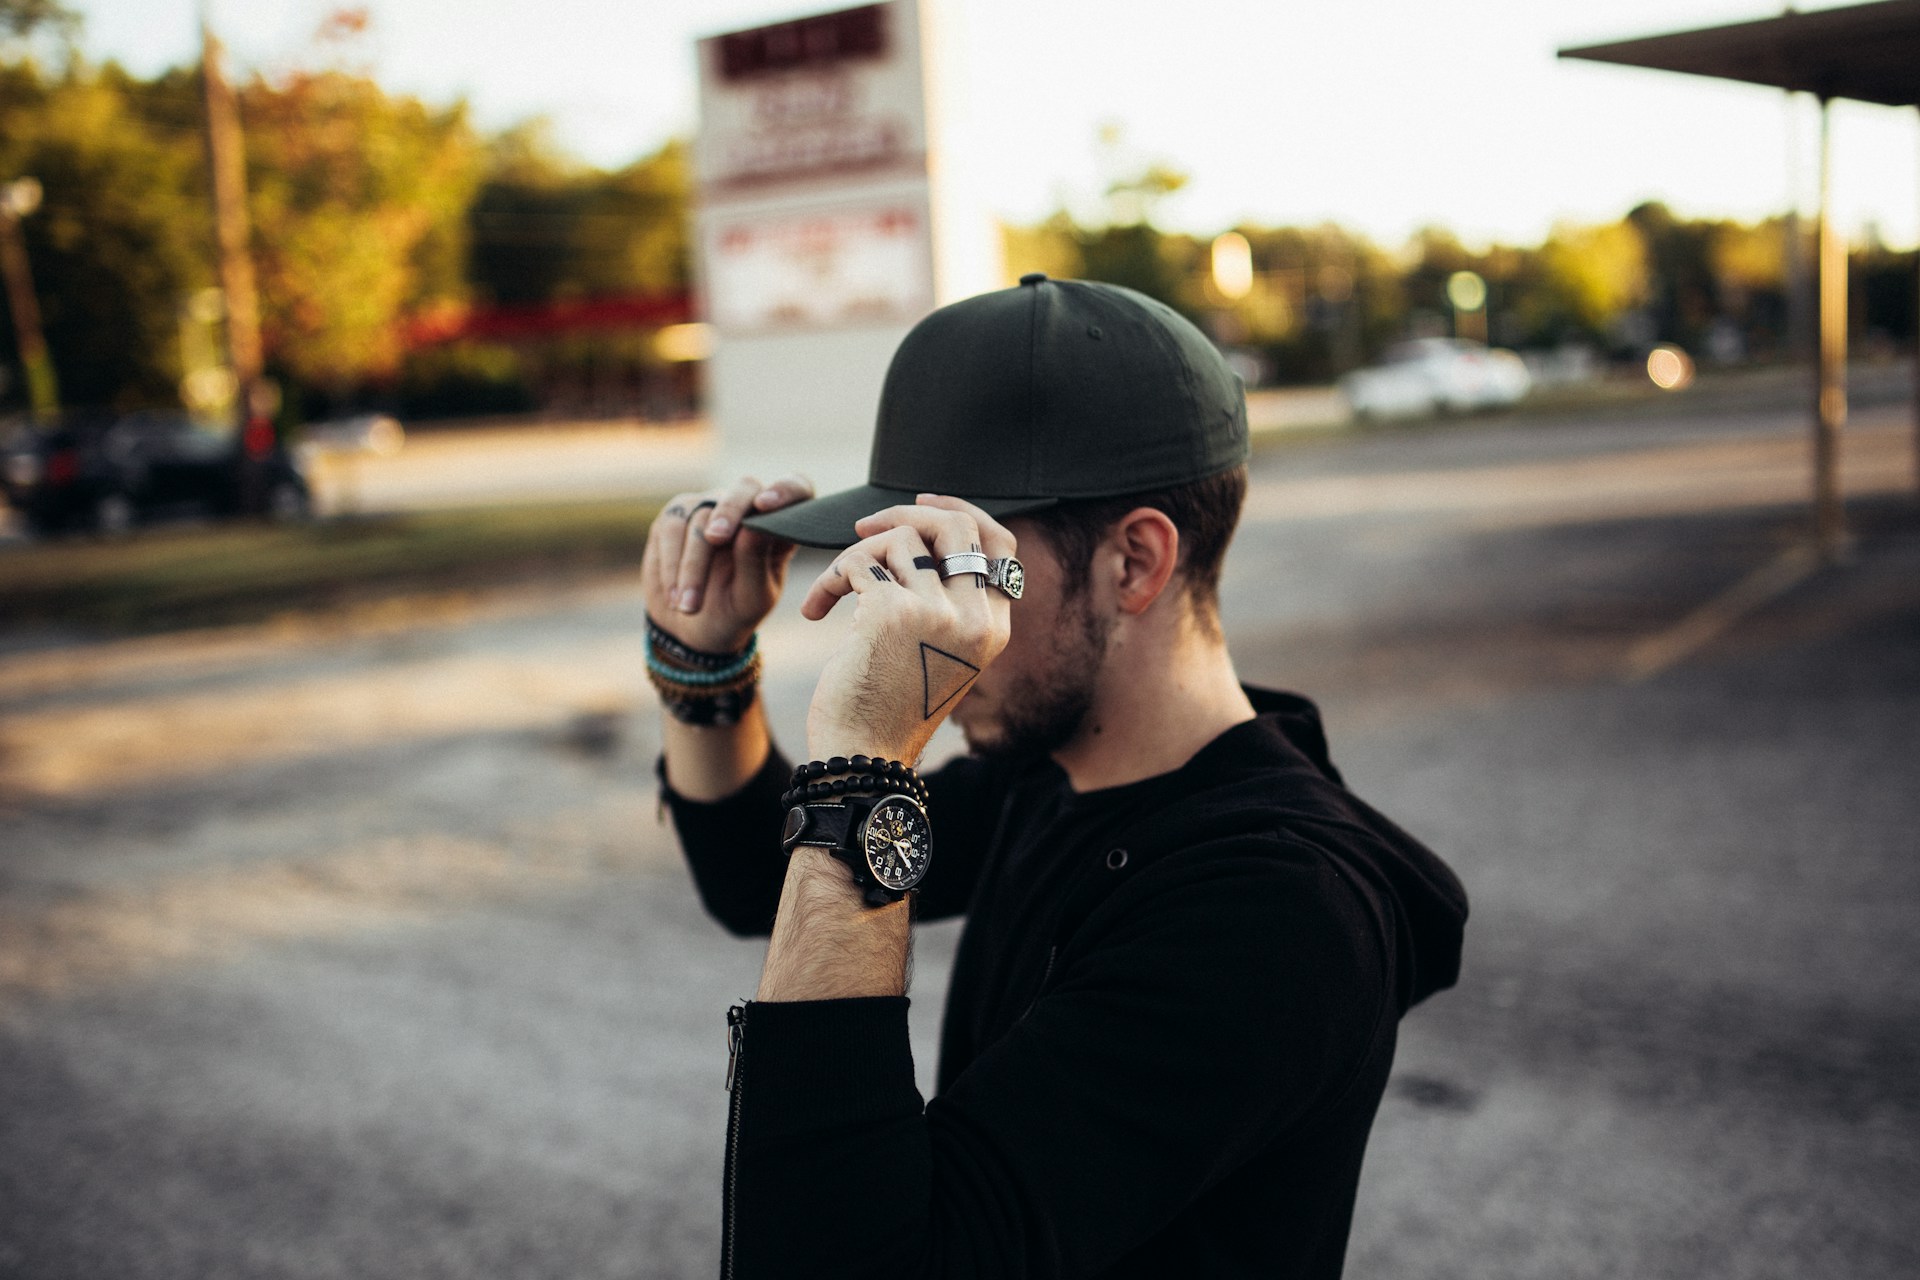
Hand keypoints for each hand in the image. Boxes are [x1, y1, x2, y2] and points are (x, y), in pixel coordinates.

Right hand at [642, 474, 811, 652]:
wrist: (691, 629)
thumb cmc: (734, 612)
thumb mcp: (751, 598)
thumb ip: (754, 562)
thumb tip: (750, 528)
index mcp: (780, 528)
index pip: (797, 488)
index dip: (786, 488)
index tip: (766, 505)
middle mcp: (748, 510)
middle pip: (745, 489)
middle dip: (729, 512)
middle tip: (716, 538)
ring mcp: (711, 508)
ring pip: (701, 515)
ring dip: (692, 563)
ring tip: (689, 606)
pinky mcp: (677, 515)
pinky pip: (671, 526)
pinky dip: (671, 563)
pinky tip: (675, 597)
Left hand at [798, 495, 1014, 763]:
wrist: (862, 756)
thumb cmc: (890, 707)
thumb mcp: (936, 653)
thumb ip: (946, 601)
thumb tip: (920, 531)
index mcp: (993, 628)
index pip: (999, 546)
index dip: (962, 513)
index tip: (921, 507)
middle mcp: (974, 618)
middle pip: (957, 526)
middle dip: (906, 515)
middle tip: (863, 527)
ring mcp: (936, 613)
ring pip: (899, 539)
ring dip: (855, 556)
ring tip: (834, 591)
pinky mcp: (890, 611)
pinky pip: (857, 563)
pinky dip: (829, 579)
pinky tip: (815, 610)